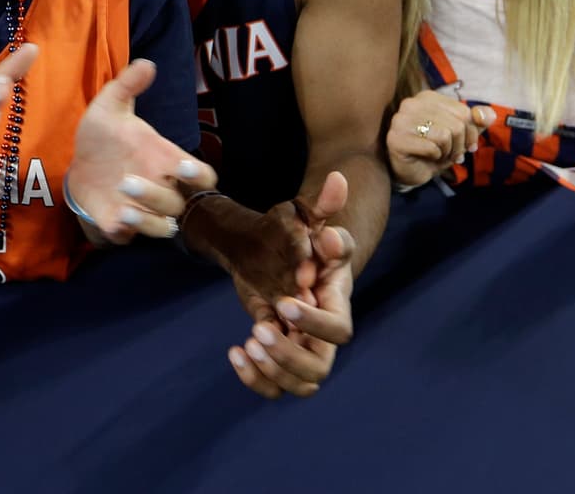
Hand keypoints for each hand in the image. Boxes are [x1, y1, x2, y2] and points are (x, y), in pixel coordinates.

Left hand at [68, 59, 216, 242]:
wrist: (76, 162)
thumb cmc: (105, 135)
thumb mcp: (111, 106)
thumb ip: (127, 86)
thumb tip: (147, 63)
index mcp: (165, 160)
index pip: (201, 176)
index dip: (198, 176)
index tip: (183, 167)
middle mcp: (160, 188)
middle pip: (178, 204)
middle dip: (158, 196)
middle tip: (128, 180)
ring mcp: (142, 210)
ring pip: (161, 227)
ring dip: (147, 221)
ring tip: (124, 207)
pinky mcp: (119, 225)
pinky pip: (130, 237)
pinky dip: (126, 232)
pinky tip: (115, 220)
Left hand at [229, 222, 355, 399]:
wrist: (278, 252)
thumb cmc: (300, 236)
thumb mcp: (308, 219)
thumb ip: (323, 209)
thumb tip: (335, 188)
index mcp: (334, 303)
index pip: (339, 330)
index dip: (313, 323)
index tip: (284, 302)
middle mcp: (321, 332)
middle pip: (320, 367)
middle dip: (288, 355)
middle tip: (257, 330)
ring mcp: (301, 346)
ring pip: (302, 384)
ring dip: (273, 371)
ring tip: (247, 343)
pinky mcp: (280, 353)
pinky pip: (276, 386)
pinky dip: (255, 380)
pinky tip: (235, 353)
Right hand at [386, 90, 494, 186]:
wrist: (411, 170)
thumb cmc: (435, 149)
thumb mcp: (460, 134)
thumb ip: (475, 121)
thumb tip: (489, 115)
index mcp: (426, 97)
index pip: (463, 111)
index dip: (471, 133)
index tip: (466, 145)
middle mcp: (410, 104)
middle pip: (456, 124)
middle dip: (459, 145)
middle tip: (451, 154)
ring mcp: (400, 121)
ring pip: (445, 135)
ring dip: (448, 152)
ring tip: (439, 155)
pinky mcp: (395, 139)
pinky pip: (432, 148)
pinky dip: (435, 157)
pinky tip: (427, 158)